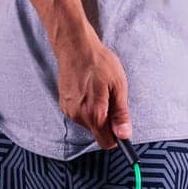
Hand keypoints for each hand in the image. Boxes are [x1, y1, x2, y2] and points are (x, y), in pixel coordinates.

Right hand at [53, 19, 132, 148]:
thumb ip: (120, 113)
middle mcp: (78, 116)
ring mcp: (68, 110)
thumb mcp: (118, 86)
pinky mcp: (63, 104)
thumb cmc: (99, 63)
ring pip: (89, 122)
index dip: (117, 137)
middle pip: (98, 132)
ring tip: (99, 90)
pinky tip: (89, 89)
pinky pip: (80, 114)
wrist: (75, 47)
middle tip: (111, 98)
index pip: (106, 142)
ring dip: (97, 112)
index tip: (122, 126)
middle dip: (107, 121)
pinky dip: (87, 106)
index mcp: (93, 113)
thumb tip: (124, 135)